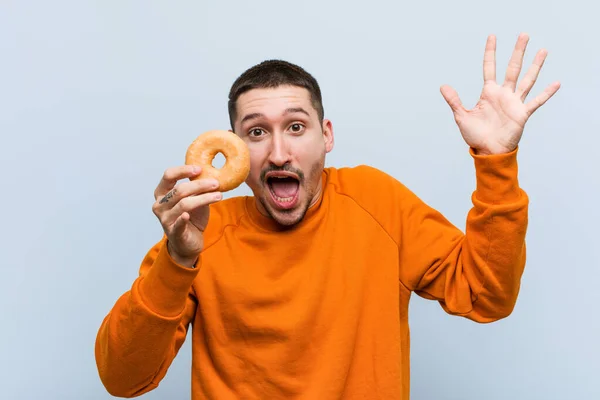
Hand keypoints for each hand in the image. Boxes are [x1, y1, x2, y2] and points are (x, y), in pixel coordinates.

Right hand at [152, 165, 221, 266]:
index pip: (168, 176)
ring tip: (218, 195)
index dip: (183, 170)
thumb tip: (211, 175)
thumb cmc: (191, 218)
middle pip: (179, 190)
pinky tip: (188, 216)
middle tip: (216, 183)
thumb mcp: (194, 199)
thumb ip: (197, 189)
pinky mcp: (173, 232)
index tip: (200, 169)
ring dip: (203, 198)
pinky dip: (182, 219)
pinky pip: (178, 224)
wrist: (188, 242)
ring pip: (184, 204)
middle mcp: (159, 205)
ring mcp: (165, 219)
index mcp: (162, 193)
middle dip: (199, 185)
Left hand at [440, 33, 560, 154]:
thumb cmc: (475, 135)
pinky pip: (536, 101)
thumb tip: (442, 86)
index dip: (490, 52)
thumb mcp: (462, 116)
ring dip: (535, 65)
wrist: (488, 151)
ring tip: (543, 50)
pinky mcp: (522, 114)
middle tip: (523, 34)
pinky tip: (556, 83)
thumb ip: (454, 100)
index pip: (489, 67)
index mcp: (488, 92)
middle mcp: (503, 94)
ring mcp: (514, 102)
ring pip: (527, 79)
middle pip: (512, 68)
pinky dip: (546, 93)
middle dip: (518, 52)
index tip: (492, 37)